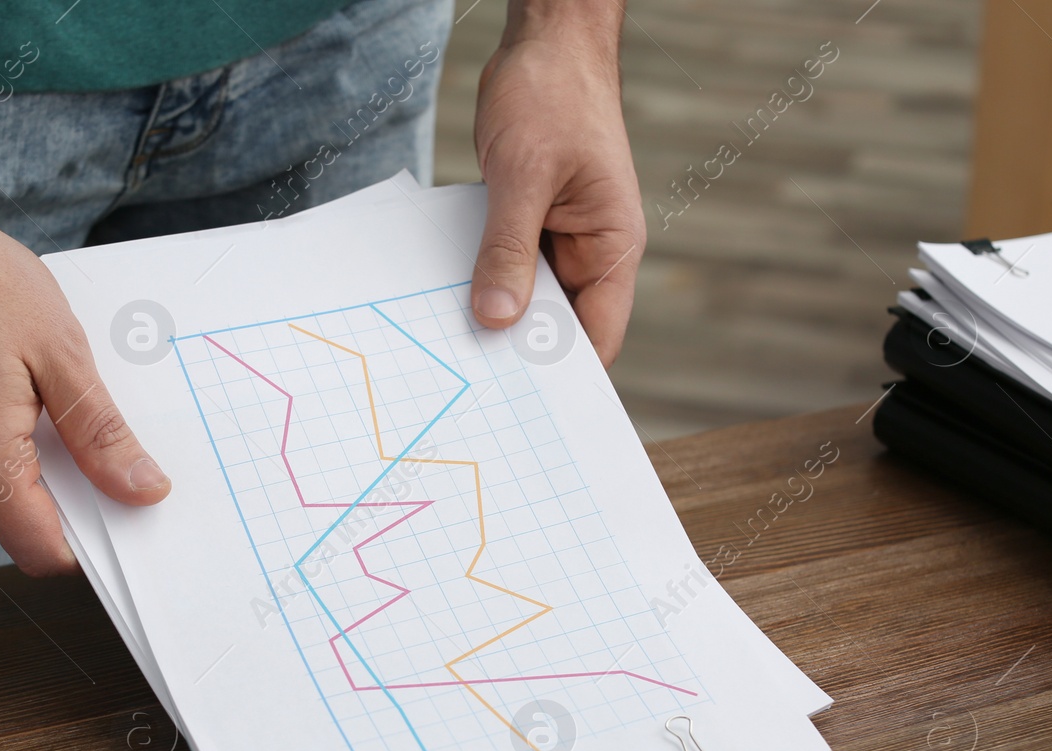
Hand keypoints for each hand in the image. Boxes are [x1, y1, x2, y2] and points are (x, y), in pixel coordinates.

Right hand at [0, 195, 169, 576]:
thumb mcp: (61, 352)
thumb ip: (100, 433)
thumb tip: (141, 491)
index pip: (38, 546)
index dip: (87, 545)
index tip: (123, 515)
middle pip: (18, 514)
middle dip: (64, 488)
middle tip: (94, 426)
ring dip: (30, 453)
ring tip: (42, 385)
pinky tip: (8, 380)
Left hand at [471, 5, 643, 365]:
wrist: (544, 40)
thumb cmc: (552, 95)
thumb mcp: (524, 175)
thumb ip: (508, 248)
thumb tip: (494, 318)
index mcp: (611, 248)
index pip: (595, 339)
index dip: (561, 379)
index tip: (518, 409)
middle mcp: (589, 253)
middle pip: (555, 328)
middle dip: (515, 352)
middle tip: (464, 387)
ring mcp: (557, 240)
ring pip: (523, 300)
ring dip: (490, 316)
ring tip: (446, 351)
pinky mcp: (526, 224)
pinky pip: (502, 267)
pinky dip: (476, 281)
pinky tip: (440, 298)